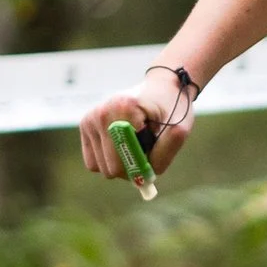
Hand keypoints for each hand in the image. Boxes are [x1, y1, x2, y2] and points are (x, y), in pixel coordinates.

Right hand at [81, 65, 196, 180]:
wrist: (160, 88)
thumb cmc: (172, 109)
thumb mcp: (180, 128)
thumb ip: (166, 151)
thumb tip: (145, 178)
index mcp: (124, 108)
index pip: (123, 162)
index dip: (140, 167)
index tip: (152, 156)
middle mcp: (101, 113)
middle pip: (110, 169)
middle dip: (131, 168)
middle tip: (146, 151)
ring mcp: (90, 119)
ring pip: (100, 168)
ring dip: (121, 163)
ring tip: (135, 143)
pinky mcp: (85, 125)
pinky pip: (93, 162)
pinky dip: (109, 159)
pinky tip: (122, 143)